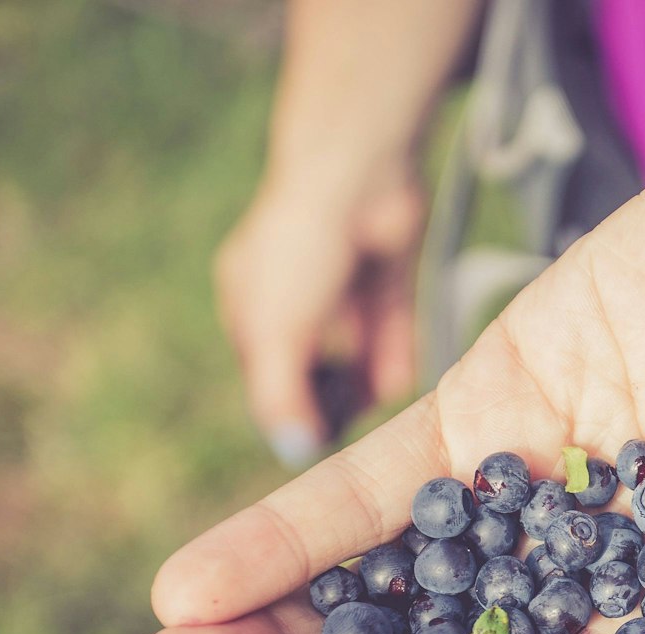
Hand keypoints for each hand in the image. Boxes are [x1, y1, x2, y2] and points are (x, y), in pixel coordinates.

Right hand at [214, 160, 422, 465]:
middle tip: (347, 436)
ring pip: (352, 349)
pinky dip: (392, 354)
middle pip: (310, 364)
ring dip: (362, 382)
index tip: (310, 445)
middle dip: (327, 398)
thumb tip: (293, 450)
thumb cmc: (300, 248)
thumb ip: (282, 394)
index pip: (263, 372)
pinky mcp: (383, 276)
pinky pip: (388, 327)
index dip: (285, 409)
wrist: (360, 173)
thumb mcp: (279, 330)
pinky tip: (397, 382)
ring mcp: (339, 284)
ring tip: (371, 407)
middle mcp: (290, 293)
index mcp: (247, 299)